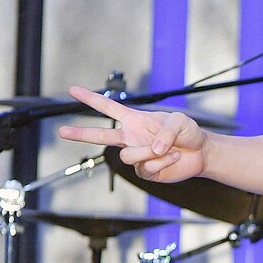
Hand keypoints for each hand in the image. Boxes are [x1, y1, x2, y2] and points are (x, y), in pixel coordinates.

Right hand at [58, 85, 208, 182]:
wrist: (200, 153)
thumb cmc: (188, 132)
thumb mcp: (180, 121)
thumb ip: (165, 130)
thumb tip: (152, 149)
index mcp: (135, 120)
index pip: (108, 108)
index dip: (91, 99)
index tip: (72, 90)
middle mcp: (131, 138)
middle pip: (100, 136)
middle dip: (80, 133)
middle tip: (61, 131)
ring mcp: (137, 156)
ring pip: (127, 157)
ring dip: (147, 153)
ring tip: (166, 149)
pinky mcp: (145, 171)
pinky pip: (145, 168)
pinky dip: (162, 162)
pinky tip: (172, 157)